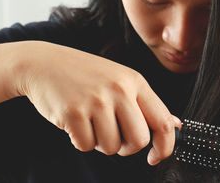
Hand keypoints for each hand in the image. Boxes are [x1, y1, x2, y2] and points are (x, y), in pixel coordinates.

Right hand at [14, 41, 180, 164]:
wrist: (44, 64)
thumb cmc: (87, 75)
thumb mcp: (122, 80)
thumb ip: (147, 104)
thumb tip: (175, 124)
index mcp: (136, 82)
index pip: (163, 122)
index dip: (165, 146)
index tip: (156, 157)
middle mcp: (119, 90)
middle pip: (138, 141)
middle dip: (126, 147)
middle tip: (114, 136)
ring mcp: (96, 100)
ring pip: (111, 147)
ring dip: (100, 143)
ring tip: (91, 122)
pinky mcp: (73, 113)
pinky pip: (85, 146)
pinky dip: (80, 141)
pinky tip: (76, 121)